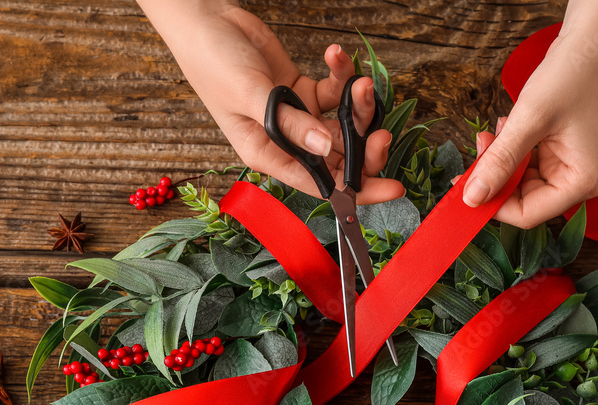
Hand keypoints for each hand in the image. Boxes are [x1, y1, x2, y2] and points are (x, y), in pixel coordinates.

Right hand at [137, 0, 402, 202]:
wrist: (204, 21)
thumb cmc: (213, 63)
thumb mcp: (250, 95)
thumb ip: (290, 123)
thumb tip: (325, 148)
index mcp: (269, 155)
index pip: (321, 183)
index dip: (359, 190)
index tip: (393, 187)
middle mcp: (286, 141)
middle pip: (338, 156)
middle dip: (365, 145)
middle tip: (381, 130)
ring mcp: (297, 116)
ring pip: (341, 122)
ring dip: (356, 104)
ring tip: (359, 81)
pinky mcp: (302, 91)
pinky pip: (334, 91)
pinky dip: (341, 75)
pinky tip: (336, 55)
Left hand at [460, 0, 597, 227]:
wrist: (595, 40)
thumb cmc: (574, 74)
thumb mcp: (530, 119)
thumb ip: (500, 160)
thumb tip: (472, 198)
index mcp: (583, 182)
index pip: (528, 214)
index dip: (492, 204)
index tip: (464, 185)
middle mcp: (580, 181)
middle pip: (522, 199)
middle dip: (495, 175)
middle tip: (479, 144)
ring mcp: (571, 167)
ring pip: (520, 180)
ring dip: (501, 158)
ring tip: (499, 126)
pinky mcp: (562, 153)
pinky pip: (527, 163)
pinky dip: (511, 147)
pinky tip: (508, 125)